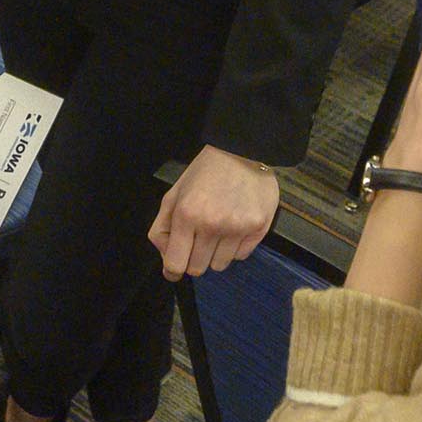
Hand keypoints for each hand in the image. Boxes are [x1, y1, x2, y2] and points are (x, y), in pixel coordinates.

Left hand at [148, 145, 280, 280]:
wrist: (242, 151)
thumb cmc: (204, 172)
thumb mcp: (174, 194)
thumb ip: (163, 227)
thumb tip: (167, 258)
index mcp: (186, 214)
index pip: (175, 264)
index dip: (172, 270)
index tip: (175, 268)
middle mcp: (212, 225)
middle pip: (197, 269)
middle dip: (194, 259)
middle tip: (198, 240)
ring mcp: (237, 228)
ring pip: (219, 265)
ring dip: (215, 254)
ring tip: (219, 230)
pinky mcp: (258, 228)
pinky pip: (241, 256)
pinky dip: (235, 247)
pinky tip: (235, 226)